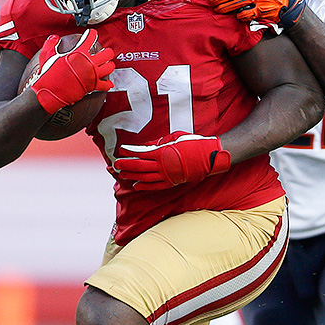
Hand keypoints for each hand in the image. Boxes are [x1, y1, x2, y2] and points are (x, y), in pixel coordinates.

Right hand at [29, 31, 114, 113]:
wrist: (49, 93)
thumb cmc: (48, 75)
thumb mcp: (47, 56)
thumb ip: (51, 44)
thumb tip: (54, 37)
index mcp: (78, 53)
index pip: (90, 39)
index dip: (93, 34)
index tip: (93, 33)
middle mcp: (88, 63)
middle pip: (107, 53)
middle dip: (107, 51)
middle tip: (104, 52)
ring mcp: (92, 75)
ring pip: (110, 67)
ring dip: (110, 65)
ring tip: (108, 64)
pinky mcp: (92, 86)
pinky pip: (105, 85)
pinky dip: (107, 85)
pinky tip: (108, 83)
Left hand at [114, 132, 230, 190]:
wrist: (209, 156)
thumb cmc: (192, 143)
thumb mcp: (174, 137)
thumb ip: (158, 143)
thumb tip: (145, 146)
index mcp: (162, 152)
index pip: (140, 153)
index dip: (129, 152)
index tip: (121, 151)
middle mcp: (162, 165)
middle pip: (139, 167)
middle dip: (126, 165)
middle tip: (115, 165)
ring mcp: (167, 175)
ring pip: (145, 178)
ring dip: (132, 176)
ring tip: (122, 175)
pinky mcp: (172, 182)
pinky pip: (155, 186)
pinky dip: (144, 186)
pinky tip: (136, 185)